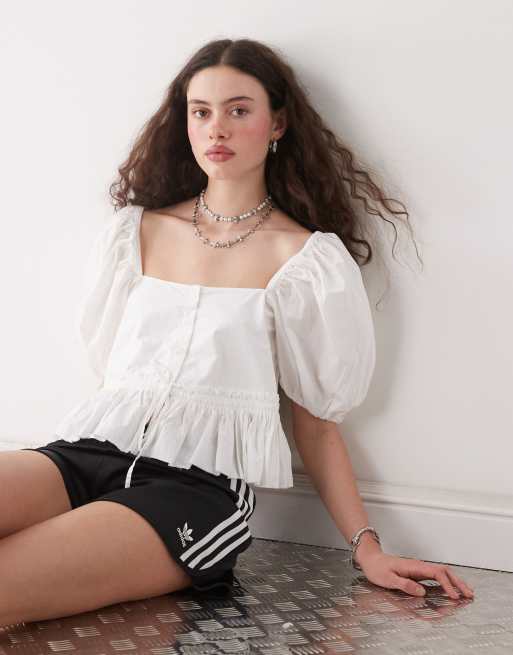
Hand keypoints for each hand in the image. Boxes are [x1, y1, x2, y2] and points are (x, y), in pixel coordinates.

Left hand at [357, 551, 474, 599]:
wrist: (370, 559)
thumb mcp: (388, 579)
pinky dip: (447, 582)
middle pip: (444, 571)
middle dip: (458, 582)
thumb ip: (404, 584)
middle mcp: (419, 566)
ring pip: (442, 573)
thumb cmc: (377, 568)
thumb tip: (421, 591)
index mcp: (414, 566)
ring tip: (466, 592)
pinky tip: (451, 589)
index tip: (454, 596)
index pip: (436, 573)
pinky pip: (436, 576)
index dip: (447, 584)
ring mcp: (419, 569)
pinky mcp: (417, 573)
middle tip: (469, 594)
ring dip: (455, 582)